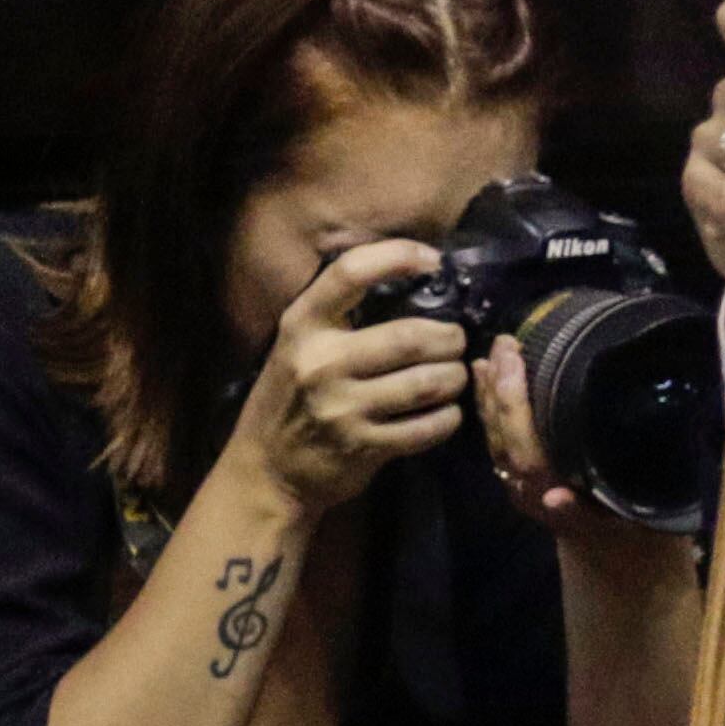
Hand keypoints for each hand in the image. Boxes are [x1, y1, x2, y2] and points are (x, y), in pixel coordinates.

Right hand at [228, 241, 471, 516]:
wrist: (267, 468)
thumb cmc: (290, 397)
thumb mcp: (297, 344)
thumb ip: (338, 315)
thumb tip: (408, 280)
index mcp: (302, 324)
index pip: (351, 272)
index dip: (399, 256)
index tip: (433, 261)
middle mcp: (321, 362)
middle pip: (409, 337)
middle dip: (449, 337)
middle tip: (457, 340)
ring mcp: (342, 408)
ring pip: (426, 383)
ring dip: (455, 378)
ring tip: (456, 375)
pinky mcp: (363, 447)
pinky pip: (426, 428)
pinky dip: (448, 418)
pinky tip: (448, 412)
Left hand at [475, 339, 694, 584]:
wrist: (612, 549)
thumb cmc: (627, 524)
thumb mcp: (623, 522)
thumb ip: (588, 511)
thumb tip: (556, 497)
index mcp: (553, 496)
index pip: (524, 448)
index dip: (514, 405)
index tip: (514, 362)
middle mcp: (528, 491)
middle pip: (502, 439)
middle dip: (498, 391)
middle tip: (503, 346)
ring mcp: (518, 484)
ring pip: (493, 438)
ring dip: (488, 395)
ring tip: (488, 355)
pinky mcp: (515, 475)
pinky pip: (494, 438)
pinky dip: (489, 407)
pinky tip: (488, 376)